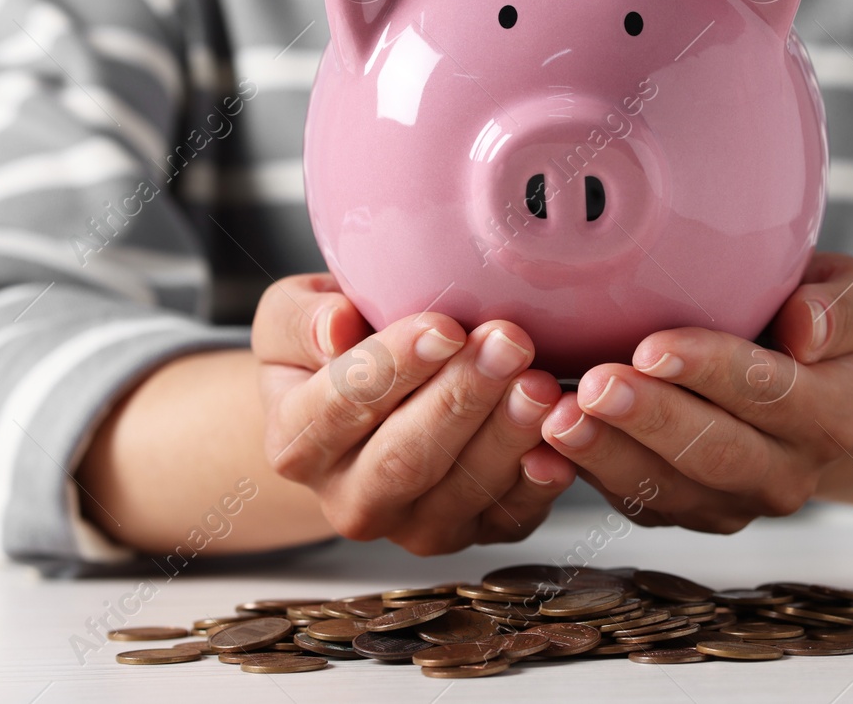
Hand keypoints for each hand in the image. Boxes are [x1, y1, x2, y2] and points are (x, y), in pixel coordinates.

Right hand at [251, 274, 576, 553]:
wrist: (361, 409)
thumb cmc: (332, 351)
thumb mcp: (292, 319)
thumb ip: (303, 319)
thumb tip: (336, 326)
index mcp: (295, 443)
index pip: (340, 407)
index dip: (393, 367)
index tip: (443, 328)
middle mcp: (349, 499)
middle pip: (405, 457)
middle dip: (462, 398)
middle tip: (509, 343)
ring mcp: (411, 525)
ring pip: (461, 490)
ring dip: (506, 435)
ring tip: (540, 382)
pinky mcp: (472, 533)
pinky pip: (508, 517)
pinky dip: (538, 481)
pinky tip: (560, 440)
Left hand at [539, 254, 852, 531]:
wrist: (814, 380)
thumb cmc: (821, 319)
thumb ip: (845, 308)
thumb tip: (806, 329)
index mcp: (831, 414)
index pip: (768, 392)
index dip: (709, 371)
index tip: (652, 346)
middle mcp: (787, 472)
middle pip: (715, 453)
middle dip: (650, 419)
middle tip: (594, 385)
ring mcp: (734, 502)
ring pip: (668, 489)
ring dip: (609, 455)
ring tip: (557, 418)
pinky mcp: (687, 512)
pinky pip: (636, 503)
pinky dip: (587, 477)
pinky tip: (542, 448)